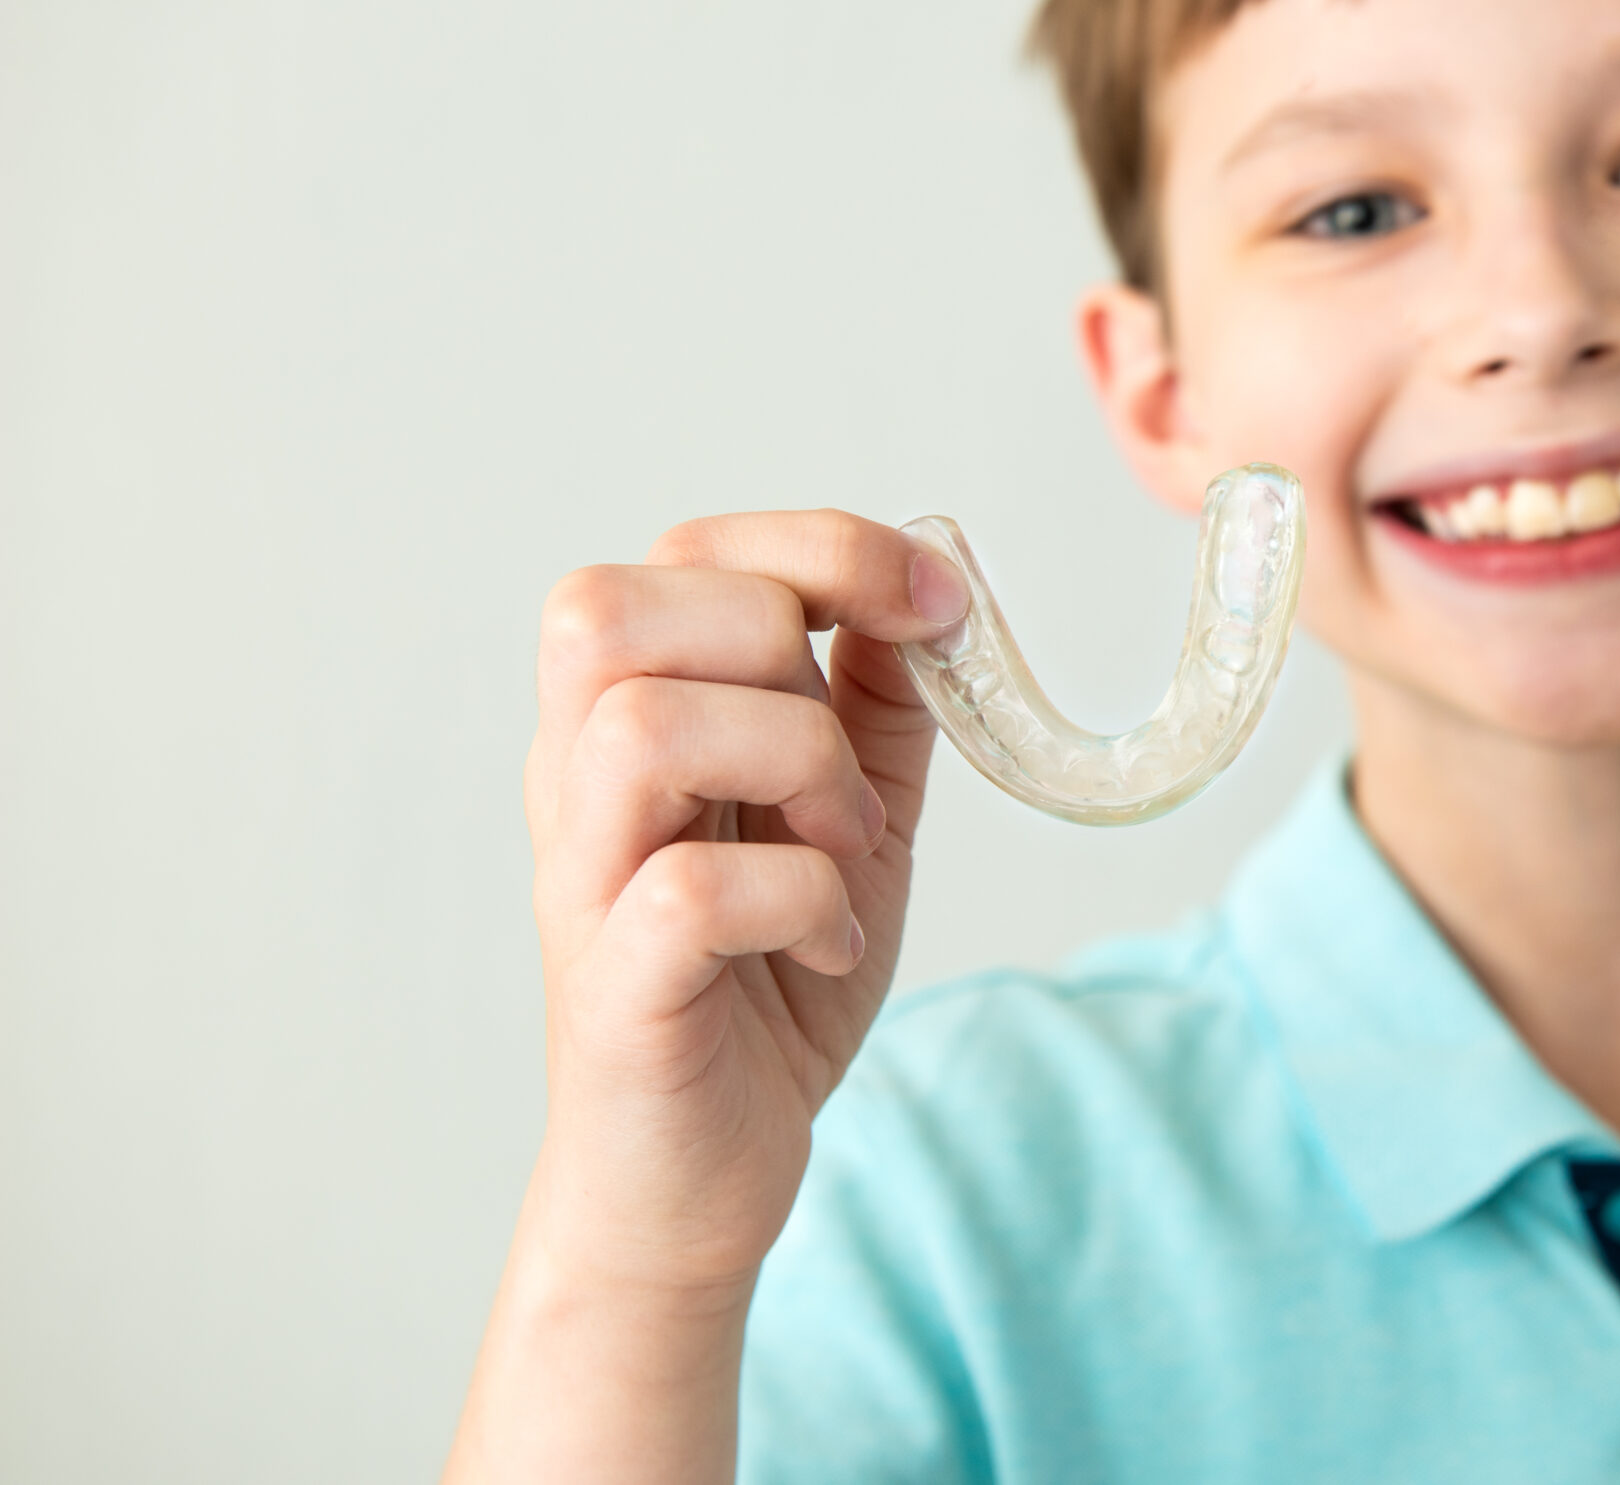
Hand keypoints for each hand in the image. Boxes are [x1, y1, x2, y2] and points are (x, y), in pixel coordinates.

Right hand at [521, 509, 965, 1294]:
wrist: (706, 1181)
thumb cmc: (764, 985)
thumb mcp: (850, 816)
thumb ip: (876, 702)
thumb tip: (930, 582)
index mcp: (628, 715)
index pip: (680, 551)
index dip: (822, 549)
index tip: (933, 604)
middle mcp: (575, 782)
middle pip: (610, 608)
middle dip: (779, 645)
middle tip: (849, 759)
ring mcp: (582, 884)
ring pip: (641, 726)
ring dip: (793, 768)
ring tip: (841, 849)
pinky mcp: (612, 992)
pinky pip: (688, 890)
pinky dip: (798, 899)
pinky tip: (827, 938)